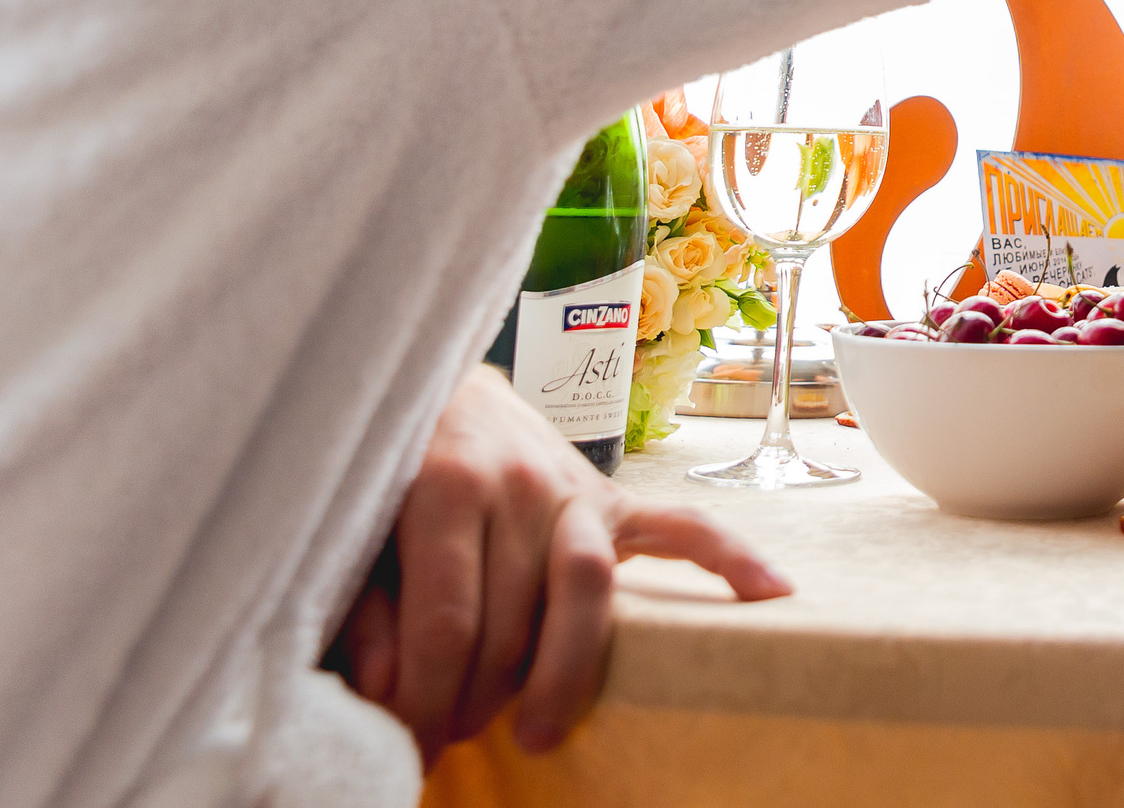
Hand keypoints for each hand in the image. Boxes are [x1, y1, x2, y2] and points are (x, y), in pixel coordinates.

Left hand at [333, 366, 790, 766]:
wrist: (433, 381)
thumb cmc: (383, 471)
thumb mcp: (352, 534)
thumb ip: (364, 611)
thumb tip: (385, 691)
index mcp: (444, 482)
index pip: (448, 621)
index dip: (423, 698)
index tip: (407, 742)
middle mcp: (520, 480)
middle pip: (514, 617)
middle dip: (477, 697)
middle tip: (448, 742)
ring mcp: (575, 486)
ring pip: (587, 587)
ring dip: (563, 672)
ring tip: (539, 734)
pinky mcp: (613, 498)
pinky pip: (681, 526)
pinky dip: (731, 558)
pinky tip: (771, 593)